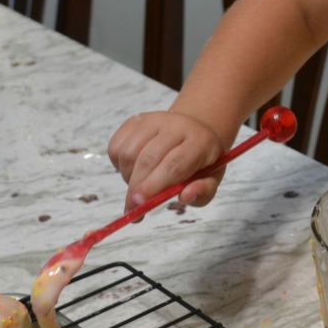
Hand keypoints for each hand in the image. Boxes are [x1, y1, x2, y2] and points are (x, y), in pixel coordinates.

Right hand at [106, 110, 228, 212]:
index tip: (140, 205)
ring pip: (128, 154)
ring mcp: (153, 119)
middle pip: (148, 160)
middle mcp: (176, 125)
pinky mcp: (136, 120)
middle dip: (136, 188)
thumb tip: (185, 196)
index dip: (154, 186)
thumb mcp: (211, 181)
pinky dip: (119, 166)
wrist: (194, 131)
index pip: (174, 165)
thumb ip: (202, 192)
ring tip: (141, 185)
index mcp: (200, 141)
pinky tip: (133, 170)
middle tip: (132, 208)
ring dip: (128, 177)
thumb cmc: (200, 162)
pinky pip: (116, 147)